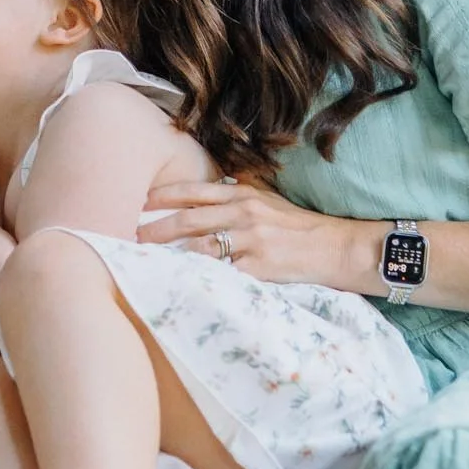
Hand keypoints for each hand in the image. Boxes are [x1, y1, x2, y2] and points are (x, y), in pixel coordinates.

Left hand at [138, 176, 379, 292]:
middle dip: (156, 229)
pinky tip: (183, 283)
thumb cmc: (300, 226)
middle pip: (189, 221)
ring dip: (172, 256)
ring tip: (149, 263)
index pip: (195, 192)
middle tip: (132, 237)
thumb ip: (240, 191)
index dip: (163, 196)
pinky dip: (202, 279)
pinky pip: (223, 274)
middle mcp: (244, 215)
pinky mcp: (258, 269)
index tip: (139, 202)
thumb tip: (210, 185)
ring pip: (201, 248)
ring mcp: (251, 242)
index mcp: (244, 195)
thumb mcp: (269, 199)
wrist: (336, 248)